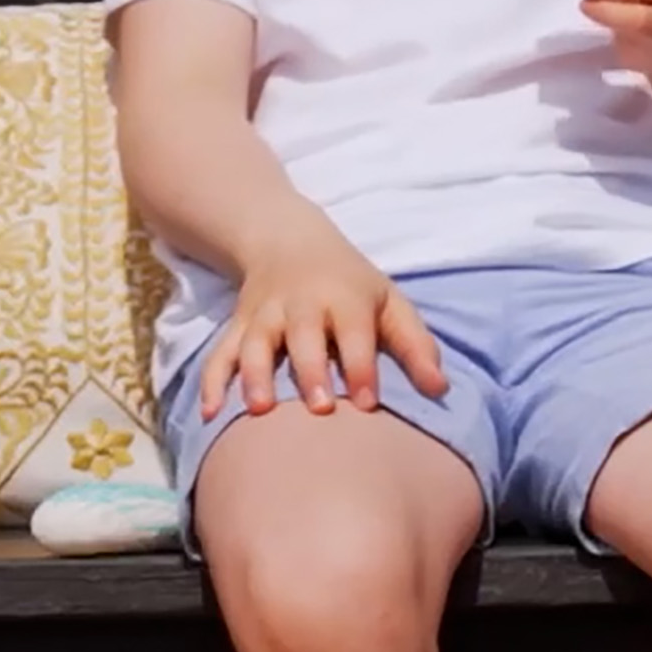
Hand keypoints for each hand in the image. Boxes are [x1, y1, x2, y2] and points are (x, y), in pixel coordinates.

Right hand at [204, 240, 446, 421]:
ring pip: (255, 344)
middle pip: (303, 337)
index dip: (361, 366)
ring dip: (255, 375)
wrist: (286, 238)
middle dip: (310, 370)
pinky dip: (212, 382)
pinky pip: (220, 354)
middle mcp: (302, 305)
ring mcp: (264, 316)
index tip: (367, 402)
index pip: (354, 332)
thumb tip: (440, 390)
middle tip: (318, 408)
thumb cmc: (349, 283)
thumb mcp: (388, 301)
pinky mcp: (237, 327)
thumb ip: (415, 345)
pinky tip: (210, 413)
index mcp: (345, 298)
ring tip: (259, 410)